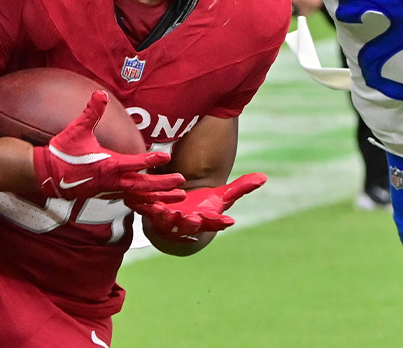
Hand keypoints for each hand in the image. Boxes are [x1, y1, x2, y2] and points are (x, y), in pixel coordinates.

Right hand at [33, 91, 186, 200]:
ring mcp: (110, 189)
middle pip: (142, 185)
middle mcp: (111, 180)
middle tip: (183, 182)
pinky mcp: (108, 193)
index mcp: (107, 165)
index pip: (133, 162)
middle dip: (163, 184)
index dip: (150, 158)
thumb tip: (99, 93)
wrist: (48, 176)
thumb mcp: (77, 130)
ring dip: (160, 195)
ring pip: (140, 195)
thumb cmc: (63, 152)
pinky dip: (147, 201)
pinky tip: (159, 201)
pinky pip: (132, 199)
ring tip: (179, 196)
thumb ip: (91, 112)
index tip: (166, 156)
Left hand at [128, 173, 266, 240]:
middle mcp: (186, 224)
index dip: (220, 222)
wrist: (175, 219)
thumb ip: (240, 188)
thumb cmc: (201, 207)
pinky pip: (145, 212)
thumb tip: (263, 177)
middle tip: (192, 220)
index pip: (215, 222)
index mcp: (204, 220)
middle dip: (190, 224)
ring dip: (163, 217)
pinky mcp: (150, 216)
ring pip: (165, 220)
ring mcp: (167, 222)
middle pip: (189, 225)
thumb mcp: (221, 197)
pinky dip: (142, 208)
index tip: (229, 222)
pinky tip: (139, 201)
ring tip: (162, 211)